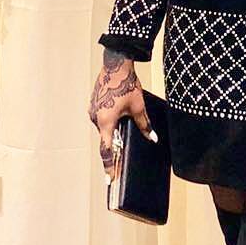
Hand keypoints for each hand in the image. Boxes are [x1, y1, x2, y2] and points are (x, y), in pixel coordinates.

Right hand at [87, 48, 157, 184]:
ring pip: (104, 127)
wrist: (115, 64)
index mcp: (105, 122)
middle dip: (114, 147)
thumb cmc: (126, 84)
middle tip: (121, 159)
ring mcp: (93, 110)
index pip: (107, 150)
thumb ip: (144, 125)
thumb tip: (153, 138)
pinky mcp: (94, 103)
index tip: (110, 180)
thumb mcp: (139, 107)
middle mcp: (96, 118)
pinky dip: (109, 122)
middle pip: (106, 139)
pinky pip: (102, 118)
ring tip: (123, 127)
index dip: (109, 167)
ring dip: (112, 131)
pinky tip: (118, 114)